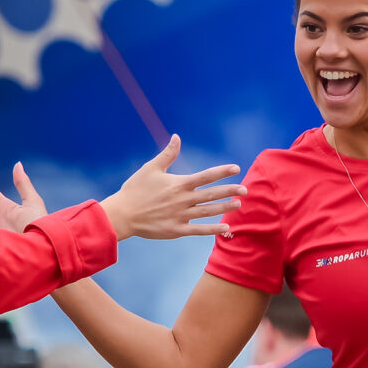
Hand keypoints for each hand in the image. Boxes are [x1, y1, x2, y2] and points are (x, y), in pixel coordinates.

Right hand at [97, 135, 243, 238]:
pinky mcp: (177, 230)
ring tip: (238, 204)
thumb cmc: (135, 190)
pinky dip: (213, 230)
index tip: (236, 168)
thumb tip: (177, 137)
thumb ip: (168, 154)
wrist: (123, 214)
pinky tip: (226, 227)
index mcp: (179, 184)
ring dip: (225, 208)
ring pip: (208, 212)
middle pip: (212, 194)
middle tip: (245, 189)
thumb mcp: (151, 168)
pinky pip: (199, 230)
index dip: (222, 171)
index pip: (206, 176)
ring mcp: (181, 216)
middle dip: (230, 191)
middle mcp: (183, 199)